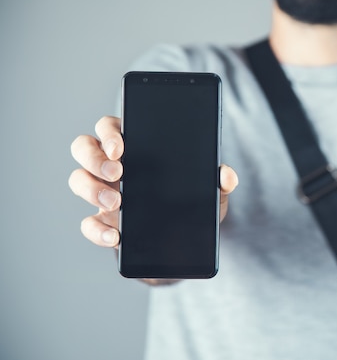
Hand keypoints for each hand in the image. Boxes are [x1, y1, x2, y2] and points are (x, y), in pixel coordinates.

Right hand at [68, 116, 237, 248]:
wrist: (187, 243)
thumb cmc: (195, 204)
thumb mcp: (212, 192)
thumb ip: (220, 181)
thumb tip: (226, 175)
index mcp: (137, 147)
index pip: (111, 126)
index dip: (109, 132)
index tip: (121, 147)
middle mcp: (114, 165)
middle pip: (85, 147)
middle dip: (94, 157)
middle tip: (118, 173)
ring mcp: (104, 192)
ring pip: (78, 179)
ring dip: (91, 189)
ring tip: (116, 204)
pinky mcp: (103, 222)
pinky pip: (87, 223)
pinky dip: (96, 230)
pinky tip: (115, 236)